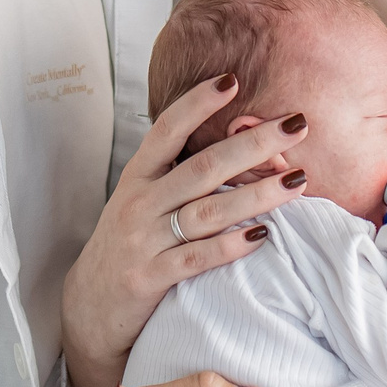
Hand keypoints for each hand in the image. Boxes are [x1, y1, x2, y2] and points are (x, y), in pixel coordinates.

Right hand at [59, 76, 311, 386]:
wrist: (89, 307)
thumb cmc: (129, 245)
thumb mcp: (142, 201)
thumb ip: (178, 174)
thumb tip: (236, 141)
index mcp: (138, 177)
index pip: (167, 129)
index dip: (198, 103)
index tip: (232, 79)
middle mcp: (140, 202)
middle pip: (203, 166)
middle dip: (254, 142)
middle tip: (297, 123)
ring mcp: (144, 240)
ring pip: (208, 211)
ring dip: (257, 194)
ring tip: (298, 180)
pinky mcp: (150, 277)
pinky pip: (197, 258)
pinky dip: (231, 246)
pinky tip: (264, 235)